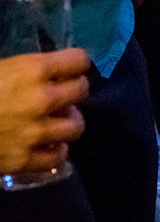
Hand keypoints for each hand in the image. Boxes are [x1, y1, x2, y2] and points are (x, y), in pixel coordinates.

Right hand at [0, 49, 89, 174]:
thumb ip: (16, 68)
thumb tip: (33, 69)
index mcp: (30, 70)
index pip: (79, 60)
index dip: (74, 63)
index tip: (68, 67)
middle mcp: (41, 99)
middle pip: (81, 91)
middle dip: (73, 90)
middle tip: (61, 93)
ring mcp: (36, 132)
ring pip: (76, 126)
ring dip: (67, 121)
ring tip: (54, 120)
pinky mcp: (25, 161)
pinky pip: (58, 157)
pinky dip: (55, 150)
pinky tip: (44, 145)